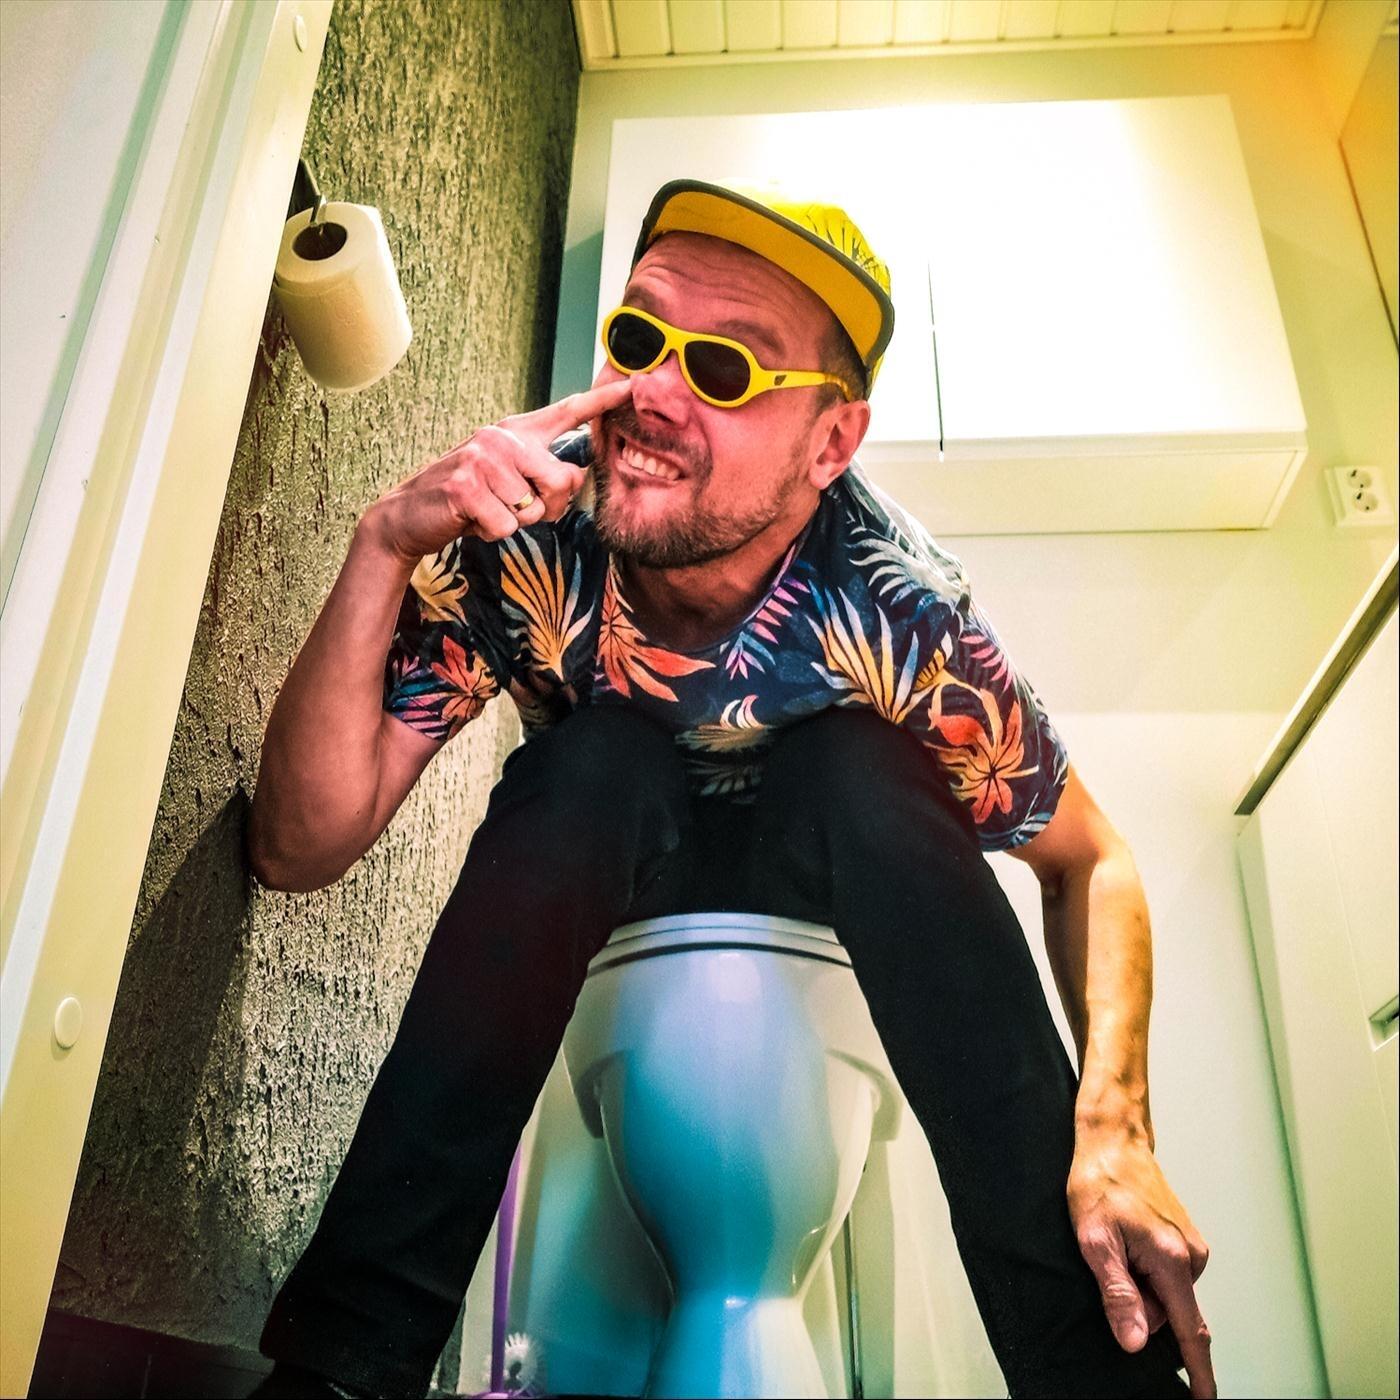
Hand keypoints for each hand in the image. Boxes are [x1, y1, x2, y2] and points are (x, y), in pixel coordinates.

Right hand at [362, 377, 631, 561]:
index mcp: (517, 432)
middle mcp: (502, 436)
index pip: (568, 412)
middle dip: (547, 508)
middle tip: (513, 508)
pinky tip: (471, 520)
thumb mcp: (510, 482)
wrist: (410, 513)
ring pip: (534, 510)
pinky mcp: (466, 486)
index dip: (603, 401)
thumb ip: (544, 478)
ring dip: (513, 523)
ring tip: (487, 511)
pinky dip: (491, 533)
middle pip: (563, 481)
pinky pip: (507, 525)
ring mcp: (483, 458)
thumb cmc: (470, 501)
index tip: (636, 385)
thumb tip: (573, 480)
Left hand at [1068, 1129, 1215, 1397]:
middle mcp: (1192, 1256)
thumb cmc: (1099, 1183)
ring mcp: (1191, 1247)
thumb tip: (1137, 1344)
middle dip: (1137, 1302)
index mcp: (1173, 1261)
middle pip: (1167, 1313)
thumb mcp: (1095, 1241)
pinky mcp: (1184, 1239)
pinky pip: (1164, 1274)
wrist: (1113, 1140)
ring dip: (1137, 1282)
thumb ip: (1118, 1295)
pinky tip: (1124, 1240)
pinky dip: (1143, 1269)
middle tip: (1106, 1260)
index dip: (1199, 1373)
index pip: (1192, 1333)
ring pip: (1163, 1293)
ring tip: (1113, 1242)